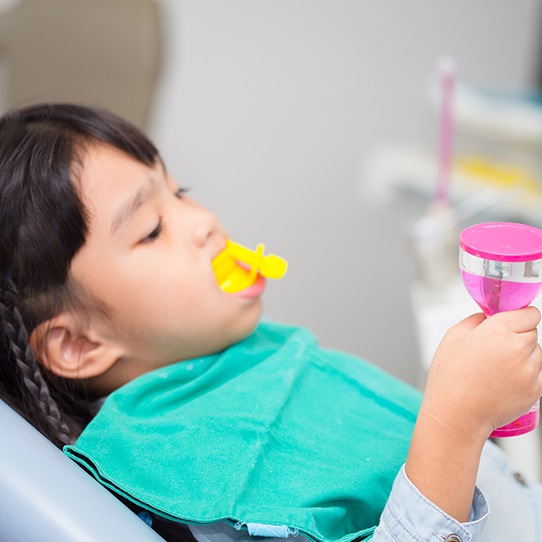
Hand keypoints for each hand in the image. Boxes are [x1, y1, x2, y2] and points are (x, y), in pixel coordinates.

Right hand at [423, 306, 541, 440]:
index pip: (530, 313)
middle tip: (496, 349)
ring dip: (525, 356)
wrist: (456, 415)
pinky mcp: (536, 390)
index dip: (520, 317)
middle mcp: (518, 348)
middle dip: (518, 337)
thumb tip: (487, 316)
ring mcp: (530, 371)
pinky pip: (539, 374)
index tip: (512, 322)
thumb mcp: (452, 337)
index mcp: (498, 331)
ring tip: (499, 368)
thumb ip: (474, 320)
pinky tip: (505, 381)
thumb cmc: (450, 378)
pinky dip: (527, 375)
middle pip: (532, 333)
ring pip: (537, 354)